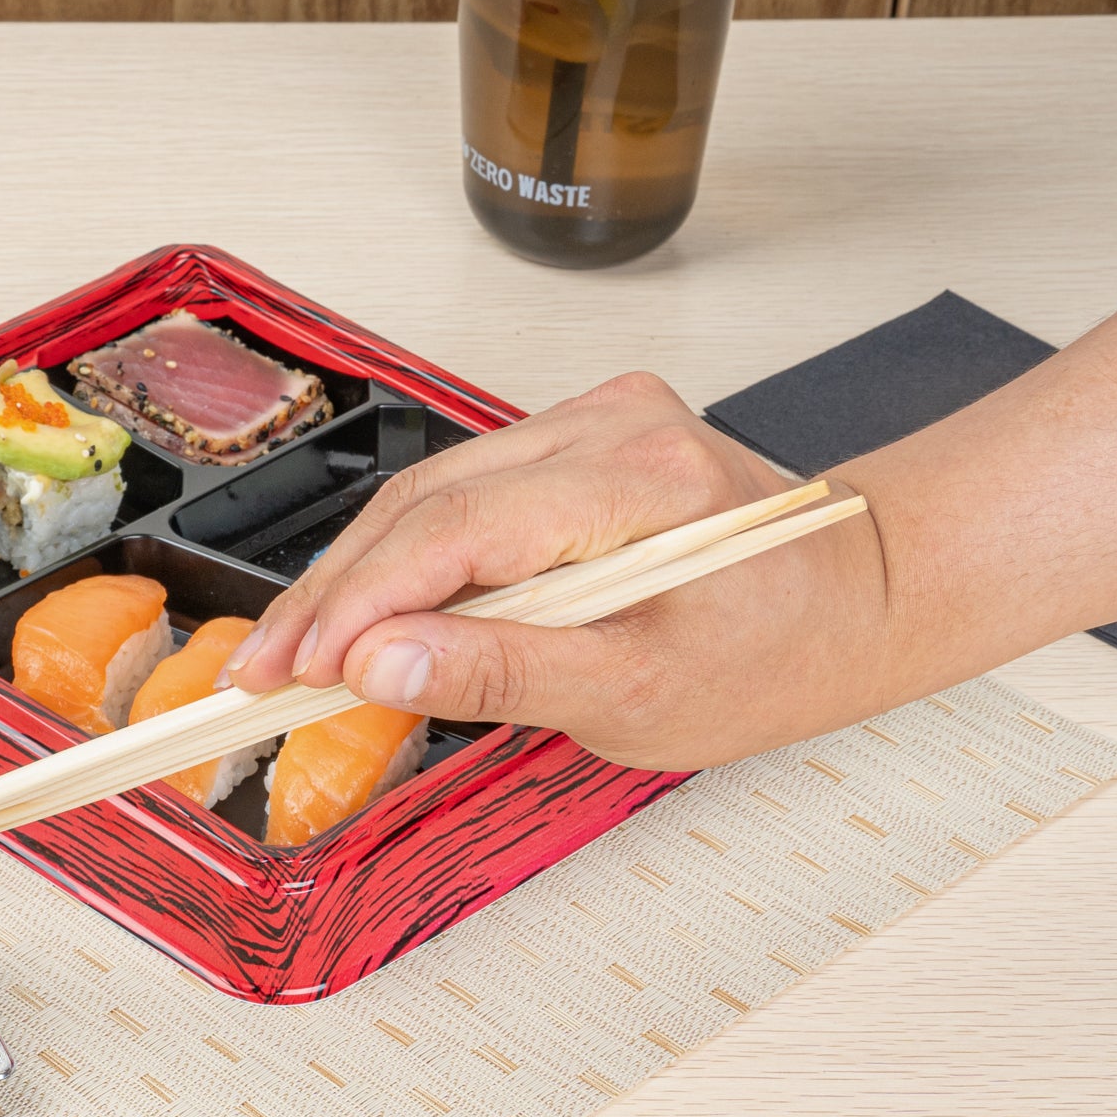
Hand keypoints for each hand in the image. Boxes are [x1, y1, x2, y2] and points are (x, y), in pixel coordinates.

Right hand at [222, 372, 894, 770]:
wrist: (856, 598)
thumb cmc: (772, 655)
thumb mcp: (639, 698)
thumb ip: (501, 675)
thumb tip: (376, 665)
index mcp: (636, 483)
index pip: (449, 535)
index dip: (350, 606)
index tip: (286, 672)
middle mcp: (611, 424)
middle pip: (422, 503)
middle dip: (331, 595)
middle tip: (260, 671)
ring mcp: (594, 418)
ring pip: (430, 493)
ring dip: (357, 576)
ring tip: (295, 652)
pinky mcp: (580, 433)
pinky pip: (463, 492)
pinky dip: (408, 555)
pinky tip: (366, 610)